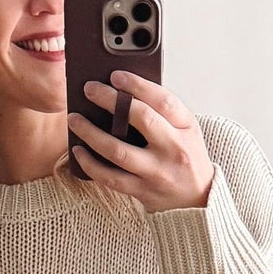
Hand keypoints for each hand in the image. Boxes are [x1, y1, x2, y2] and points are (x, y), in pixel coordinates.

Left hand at [66, 71, 215, 212]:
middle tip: (89, 89)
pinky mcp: (142, 191)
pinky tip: (79, 151)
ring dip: (91, 133)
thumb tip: (123, 90)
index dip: (138, 85)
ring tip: (75, 119)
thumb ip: (163, 111)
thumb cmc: (186, 156)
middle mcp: (173, 149)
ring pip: (119, 151)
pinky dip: (91, 164)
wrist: (197, 198)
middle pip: (141, 118)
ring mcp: (157, 172)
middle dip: (110, 100)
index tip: (115, 75)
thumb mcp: (186, 129)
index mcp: (186, 128)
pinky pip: (111, 177)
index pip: (163, 100)